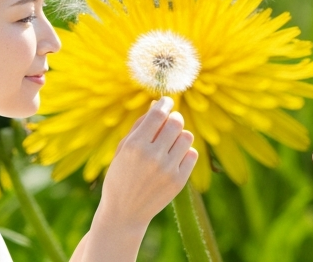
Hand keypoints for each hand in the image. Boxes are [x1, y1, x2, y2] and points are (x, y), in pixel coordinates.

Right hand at [94, 98, 198, 230]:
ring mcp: (168, 170)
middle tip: (170, 121)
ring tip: (171, 142)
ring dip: (180, 135)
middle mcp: (152, 156)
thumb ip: (139, 126)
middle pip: (176, 122)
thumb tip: (157, 105)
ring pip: (187, 137)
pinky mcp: (179, 181)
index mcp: (135, 145)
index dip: (164, 103)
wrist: (125, 212)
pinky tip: (174, 157)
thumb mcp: (122, 149)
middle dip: (174, 117)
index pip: (157, 114)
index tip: (166, 101)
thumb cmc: (120, 176)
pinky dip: (185, 152)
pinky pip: (192, 154)